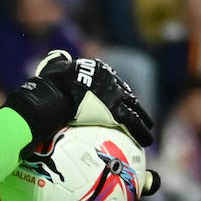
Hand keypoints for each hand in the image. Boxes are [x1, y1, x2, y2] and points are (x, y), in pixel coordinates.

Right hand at [3, 50, 154, 148]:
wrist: (57, 92)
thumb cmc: (51, 81)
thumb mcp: (55, 66)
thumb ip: (59, 62)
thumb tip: (58, 58)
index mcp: (99, 70)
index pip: (112, 81)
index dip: (118, 91)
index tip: (121, 98)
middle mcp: (111, 80)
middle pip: (126, 94)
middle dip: (133, 104)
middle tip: (138, 113)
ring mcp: (115, 95)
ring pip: (134, 109)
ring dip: (143, 119)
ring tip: (148, 129)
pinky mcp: (116, 111)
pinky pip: (133, 123)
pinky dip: (141, 132)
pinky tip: (147, 142)